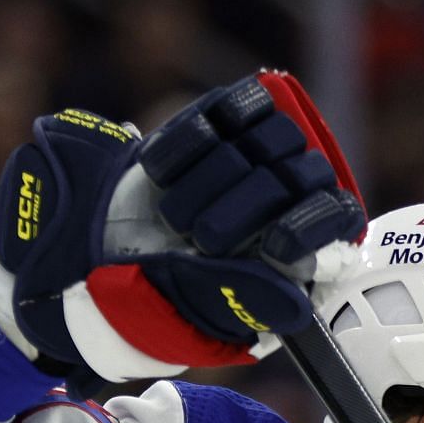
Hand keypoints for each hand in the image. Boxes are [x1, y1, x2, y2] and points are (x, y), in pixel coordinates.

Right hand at [0, 72, 364, 381]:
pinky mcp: (212, 128)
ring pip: (267, 138)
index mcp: (295, 251)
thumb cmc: (150, 298)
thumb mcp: (197, 309)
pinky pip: (220, 112)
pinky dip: (188, 141)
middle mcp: (284, 202)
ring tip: (171, 214)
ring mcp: (250, 160)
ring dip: (212, 176)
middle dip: (249, 204)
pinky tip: (158, 170)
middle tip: (197, 237)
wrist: (85, 259)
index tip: (276, 243)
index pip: (338, 216)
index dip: (314, 224)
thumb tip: (299, 306)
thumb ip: (248, 298)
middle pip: (303, 171)